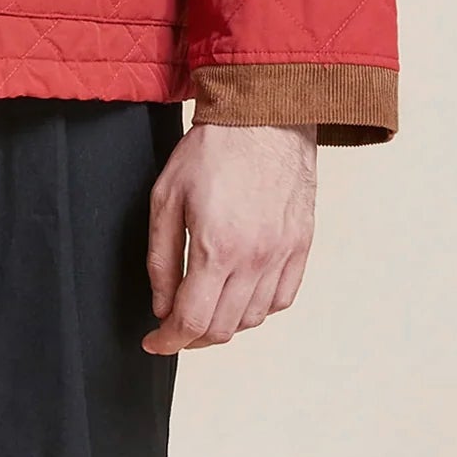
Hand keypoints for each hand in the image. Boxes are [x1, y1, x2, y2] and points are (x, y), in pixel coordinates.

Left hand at [142, 121, 316, 354]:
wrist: (262, 115)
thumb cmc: (211, 149)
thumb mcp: (166, 196)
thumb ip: (161, 258)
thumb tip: (161, 305)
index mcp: (216, 248)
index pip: (191, 321)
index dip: (168, 341)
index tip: (155, 341)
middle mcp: (254, 260)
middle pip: (223, 328)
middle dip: (192, 337)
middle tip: (174, 325)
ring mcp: (282, 254)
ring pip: (254, 319)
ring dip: (225, 324)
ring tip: (206, 307)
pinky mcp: (301, 246)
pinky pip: (283, 299)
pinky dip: (260, 308)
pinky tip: (241, 293)